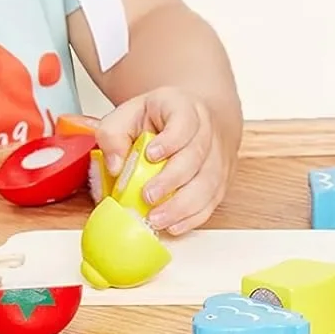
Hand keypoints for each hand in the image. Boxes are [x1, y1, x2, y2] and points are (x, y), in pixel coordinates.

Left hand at [96, 86, 234, 234]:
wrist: (194, 120)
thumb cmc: (159, 119)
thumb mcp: (129, 114)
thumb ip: (112, 134)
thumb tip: (116, 166)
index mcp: (184, 108)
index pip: (185, 121)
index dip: (170, 140)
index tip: (151, 154)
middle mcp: (207, 130)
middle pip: (197, 155)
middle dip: (172, 180)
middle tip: (148, 196)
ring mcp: (218, 156)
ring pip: (209, 182)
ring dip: (182, 205)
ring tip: (156, 219)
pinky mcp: (221, 179)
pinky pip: (212, 201)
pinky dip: (193, 217)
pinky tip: (174, 225)